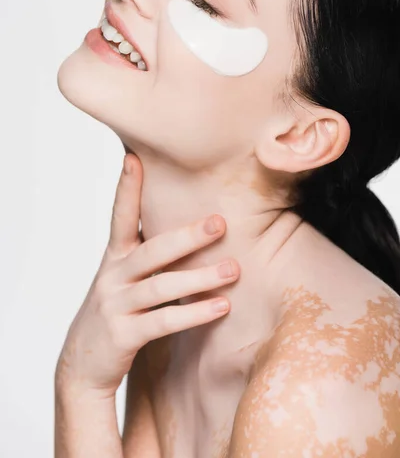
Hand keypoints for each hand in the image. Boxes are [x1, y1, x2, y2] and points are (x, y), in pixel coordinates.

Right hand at [55, 153, 239, 398]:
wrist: (82, 366)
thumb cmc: (115, 313)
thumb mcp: (123, 278)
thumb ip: (147, 255)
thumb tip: (185, 230)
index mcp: (114, 258)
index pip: (120, 216)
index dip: (126, 187)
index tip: (134, 157)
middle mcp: (112, 276)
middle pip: (151, 250)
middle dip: (186, 235)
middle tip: (219, 222)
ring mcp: (115, 305)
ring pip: (160, 285)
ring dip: (199, 277)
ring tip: (232, 270)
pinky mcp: (122, 335)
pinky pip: (162, 321)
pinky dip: (193, 314)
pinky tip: (221, 307)